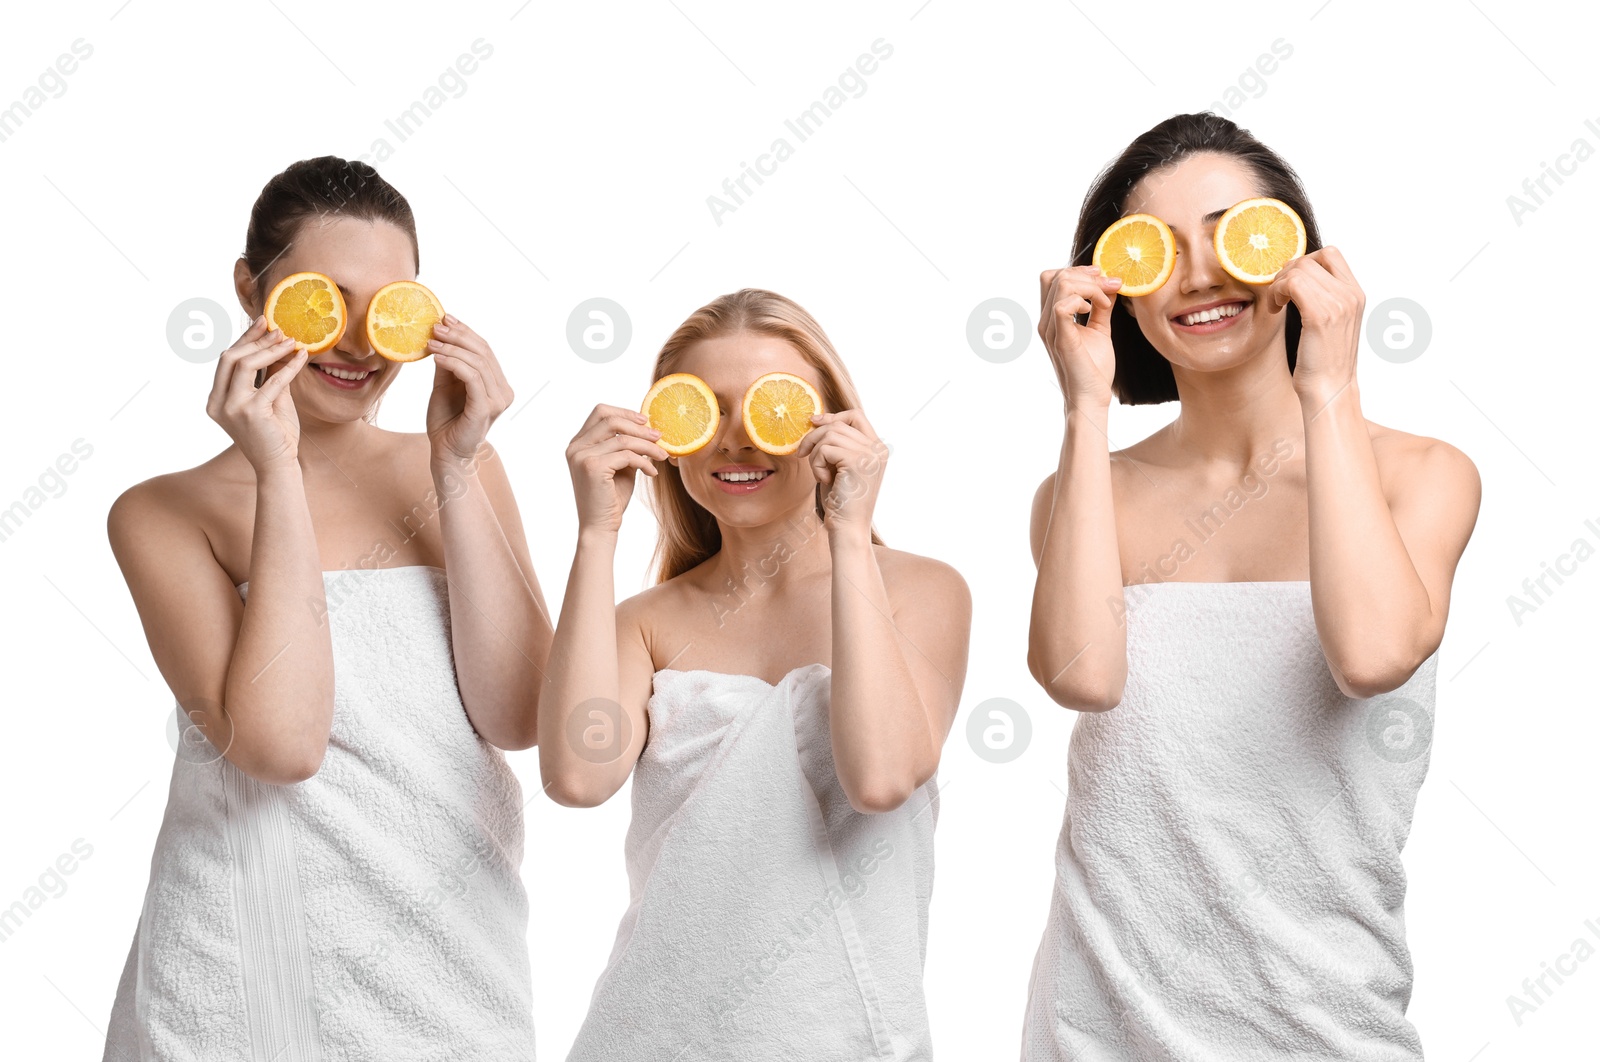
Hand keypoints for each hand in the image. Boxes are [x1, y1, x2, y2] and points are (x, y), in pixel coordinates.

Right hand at [206, 316, 307, 473]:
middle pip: (230, 358)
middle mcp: (218, 403)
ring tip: (291, 341)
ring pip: (245, 365)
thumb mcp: (269, 398)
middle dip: (255, 340)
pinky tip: (301, 358)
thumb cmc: (274, 433)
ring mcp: (232, 408)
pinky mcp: (251, 413)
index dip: (245, 339)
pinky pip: (272, 382)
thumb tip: (277, 343)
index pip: (226, 361)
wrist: (278, 465)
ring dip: (270, 350)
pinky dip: (288, 367)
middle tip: (278, 329)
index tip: (262, 322)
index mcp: (216, 399)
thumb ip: (268, 374)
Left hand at [426, 315, 514, 463]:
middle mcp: (503, 391)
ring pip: (477, 362)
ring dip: (452, 348)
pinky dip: (453, 363)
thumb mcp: (445, 384)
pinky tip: (436, 357)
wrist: (446, 451)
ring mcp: (498, 400)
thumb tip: (442, 336)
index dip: (466, 331)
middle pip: (484, 352)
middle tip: (436, 326)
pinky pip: (471, 377)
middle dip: (458, 335)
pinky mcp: (486, 408)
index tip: (445, 318)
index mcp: (498, 384)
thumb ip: (448, 363)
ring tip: (431, 342)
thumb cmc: (446, 420)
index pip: (485, 350)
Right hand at [564, 404, 668, 535]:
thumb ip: (626, 446)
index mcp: (578, 443)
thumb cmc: (611, 498)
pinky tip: (652, 473)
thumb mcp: (620, 465)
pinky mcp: (592, 467)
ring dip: (647, 446)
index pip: (600, 412)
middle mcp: (576, 447)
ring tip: (662, 456)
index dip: (624, 412)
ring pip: (623, 438)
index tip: (645, 421)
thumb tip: (649, 428)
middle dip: (639, 427)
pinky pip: (627, 455)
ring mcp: (582, 456)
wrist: (600, 526)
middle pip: (610, 419)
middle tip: (659, 437)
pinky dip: (644, 462)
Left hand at [794, 408, 885, 540]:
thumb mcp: (839, 466)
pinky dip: (817, 464)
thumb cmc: (841, 501)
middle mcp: (878, 449)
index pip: (856, 416)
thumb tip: (817, 419)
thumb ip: (836, 444)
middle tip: (802, 454)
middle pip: (839, 424)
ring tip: (819, 474)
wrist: (848, 528)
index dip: (833, 416)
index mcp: (877, 449)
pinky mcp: (858, 462)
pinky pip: (825, 449)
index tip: (813, 422)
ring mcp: (870, 455)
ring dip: (815, 454)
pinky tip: (824, 480)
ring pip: (830, 434)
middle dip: (814, 437)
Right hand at [1038, 265, 1121, 410]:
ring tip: (1106, 301)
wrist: (1091, 397)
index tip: (1104, 278)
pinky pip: (1062, 305)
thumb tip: (1111, 285)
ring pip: (1061, 284)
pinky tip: (1094, 310)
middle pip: (1054, 275)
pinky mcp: (1061, 339)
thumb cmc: (1094, 369)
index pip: (1053, 278)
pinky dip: (1083, 300)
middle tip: (1109, 286)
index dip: (1078, 270)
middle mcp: (1046, 321)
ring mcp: (1051, 329)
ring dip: (1090, 286)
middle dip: (1086, 274)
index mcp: (1052, 318)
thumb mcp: (1099, 329)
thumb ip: (1101, 307)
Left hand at [1262, 247, 1363, 406]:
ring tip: (1276, 304)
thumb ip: (1322, 297)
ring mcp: (1338, 304)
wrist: (1329, 389)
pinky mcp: (1320, 315)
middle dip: (1287, 272)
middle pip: (1311, 258)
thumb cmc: (1323, 360)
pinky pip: (1292, 283)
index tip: (1290, 284)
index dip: (1304, 262)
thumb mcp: (1330, 322)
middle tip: (1279, 295)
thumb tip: (1296, 275)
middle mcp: (1351, 295)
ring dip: (1279, 284)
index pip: (1330, 254)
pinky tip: (1275, 309)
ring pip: (1298, 269)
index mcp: (1355, 294)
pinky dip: (1277, 292)